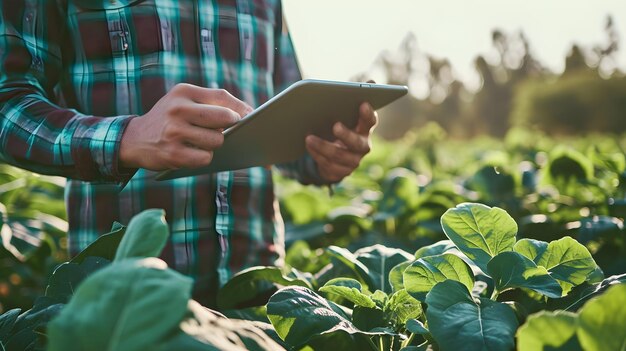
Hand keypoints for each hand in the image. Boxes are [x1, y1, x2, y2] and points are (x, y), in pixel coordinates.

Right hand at [120, 83, 251, 169]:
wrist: (134, 139)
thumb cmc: (169, 118)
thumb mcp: (183, 100)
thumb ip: (212, 102)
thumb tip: (247, 113)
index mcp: (184, 91)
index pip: (222, 97)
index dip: (241, 109)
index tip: (251, 117)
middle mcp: (178, 109)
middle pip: (225, 118)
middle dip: (230, 128)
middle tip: (223, 131)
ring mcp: (174, 132)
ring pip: (217, 141)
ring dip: (214, 145)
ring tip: (200, 141)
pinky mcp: (173, 154)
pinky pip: (205, 158)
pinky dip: (204, 157)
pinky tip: (192, 153)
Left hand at [305, 102, 377, 182]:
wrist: (334, 158)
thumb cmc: (337, 132)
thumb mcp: (341, 123)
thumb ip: (339, 114)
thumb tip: (321, 101)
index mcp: (364, 130)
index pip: (370, 121)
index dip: (368, 114)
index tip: (363, 104)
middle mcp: (363, 146)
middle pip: (356, 142)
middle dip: (346, 134)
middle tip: (336, 126)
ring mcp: (354, 161)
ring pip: (339, 155)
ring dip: (323, 146)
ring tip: (309, 138)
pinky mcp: (343, 172)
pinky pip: (329, 164)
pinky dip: (317, 155)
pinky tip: (309, 147)